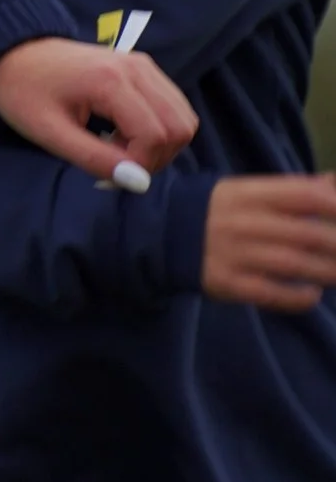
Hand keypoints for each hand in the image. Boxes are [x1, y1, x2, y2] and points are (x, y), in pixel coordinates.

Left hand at [0, 36, 196, 184]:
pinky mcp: (144, 68)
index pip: (155, 136)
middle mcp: (138, 68)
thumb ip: (95, 158)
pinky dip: (159, 129)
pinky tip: (124, 135)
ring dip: (160, 145)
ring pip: (183, 118)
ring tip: (118, 150)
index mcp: (112, 81)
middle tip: (116, 165)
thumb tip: (138, 182)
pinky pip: (173, 106)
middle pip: (179, 128)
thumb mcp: (49, 133)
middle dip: (155, 158)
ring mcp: (144, 65)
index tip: (106, 174)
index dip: (139, 166)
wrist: (14, 51)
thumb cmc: (23, 91)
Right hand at [201, 173, 335, 312]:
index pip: (303, 195)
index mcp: (249, 193)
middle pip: (304, 233)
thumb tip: (333, 185)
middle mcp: (244, 221)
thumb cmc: (218, 211)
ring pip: (292, 263)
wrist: (162, 234)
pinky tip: (312, 293)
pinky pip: (270, 292)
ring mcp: (235, 253)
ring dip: (325, 271)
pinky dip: (297, 297)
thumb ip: (292, 190)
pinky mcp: (228, 283)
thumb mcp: (248, 190)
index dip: (334, 205)